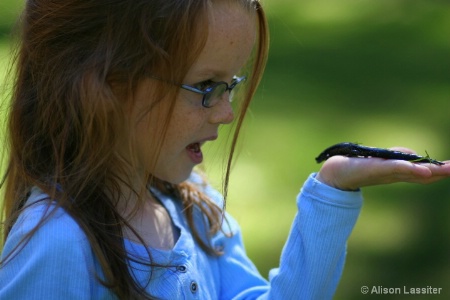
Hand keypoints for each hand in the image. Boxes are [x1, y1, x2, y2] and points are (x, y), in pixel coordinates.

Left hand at [316, 147, 449, 190]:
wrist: (337, 173)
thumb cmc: (360, 166)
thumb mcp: (384, 160)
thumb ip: (399, 158)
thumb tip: (414, 156)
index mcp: (399, 174)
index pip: (424, 174)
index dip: (440, 172)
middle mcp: (396, 175)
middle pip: (423, 176)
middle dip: (441, 173)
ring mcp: (387, 173)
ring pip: (412, 173)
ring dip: (431, 172)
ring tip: (447, 170)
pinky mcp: (376, 169)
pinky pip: (395, 168)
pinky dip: (409, 169)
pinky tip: (422, 170)